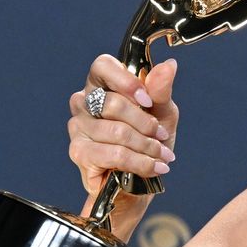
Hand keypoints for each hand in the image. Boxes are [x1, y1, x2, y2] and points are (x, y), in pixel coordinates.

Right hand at [67, 54, 180, 196]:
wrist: (139, 181)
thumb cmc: (147, 141)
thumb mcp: (162, 113)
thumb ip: (161, 90)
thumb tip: (169, 65)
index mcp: (101, 84)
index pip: (103, 66)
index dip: (126, 82)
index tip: (148, 101)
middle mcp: (83, 102)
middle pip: (113, 104)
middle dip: (146, 124)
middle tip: (161, 136)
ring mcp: (77, 127)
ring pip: (117, 132)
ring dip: (147, 147)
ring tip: (162, 156)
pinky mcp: (78, 152)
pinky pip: (115, 154)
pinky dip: (141, 162)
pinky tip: (154, 168)